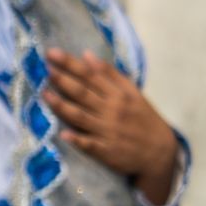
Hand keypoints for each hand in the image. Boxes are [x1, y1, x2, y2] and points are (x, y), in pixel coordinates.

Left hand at [44, 49, 178, 201]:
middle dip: (63, 80)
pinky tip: (64, 135)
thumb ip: (110, 74)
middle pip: (83, 93)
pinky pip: (90, 145)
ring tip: (44, 94)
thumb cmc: (143, 119)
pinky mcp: (107, 151)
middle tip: (45, 68)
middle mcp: (112, 111)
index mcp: (118, 95)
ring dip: (62, 106)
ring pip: (81, 117)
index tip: (52, 53)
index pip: (90, 75)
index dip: (70, 64)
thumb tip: (87, 55)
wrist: (161, 152)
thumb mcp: (133, 93)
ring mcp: (108, 132)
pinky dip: (78, 140)